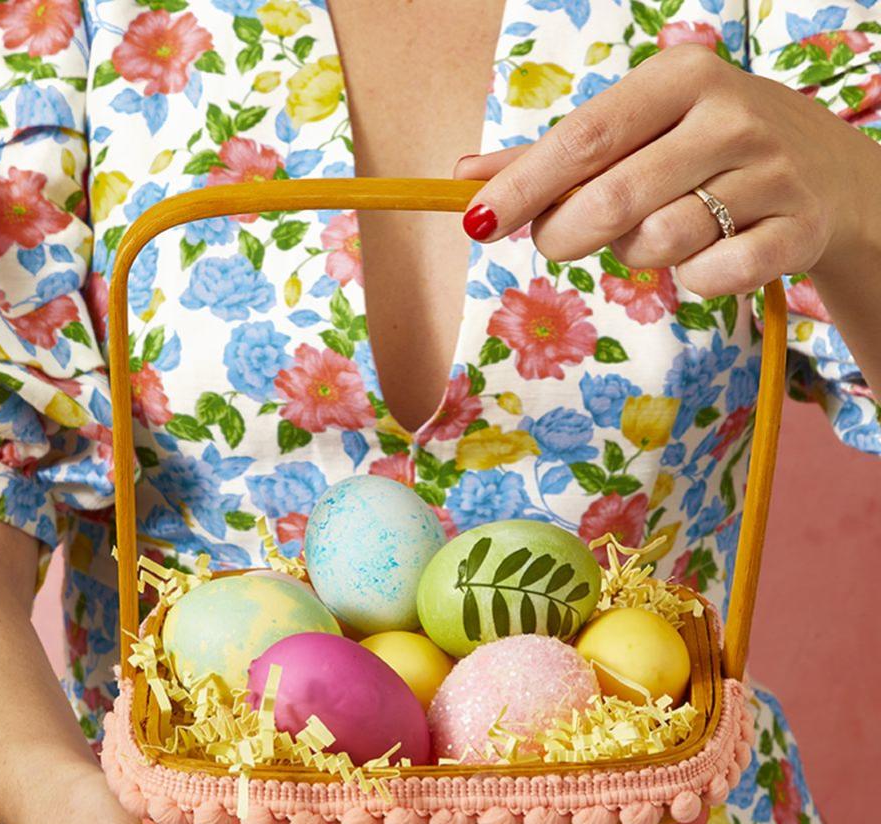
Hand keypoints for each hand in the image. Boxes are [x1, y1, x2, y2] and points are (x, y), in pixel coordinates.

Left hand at [455, 43, 877, 296]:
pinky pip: (711, 277)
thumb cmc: (706, 148)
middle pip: (615, 199)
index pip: (584, 139)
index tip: (478, 223)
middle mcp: (728, 117)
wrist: (826, 172)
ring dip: (636, 256)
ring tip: (654, 234)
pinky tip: (705, 256)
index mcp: (681, 77)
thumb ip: (555, 155)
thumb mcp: (639, 129)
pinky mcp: (794, 232)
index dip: (526, 187)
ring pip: (660, 244)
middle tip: (558, 241)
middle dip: (567, 234)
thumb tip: (464, 176)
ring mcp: (767, 174)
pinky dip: (693, 280)